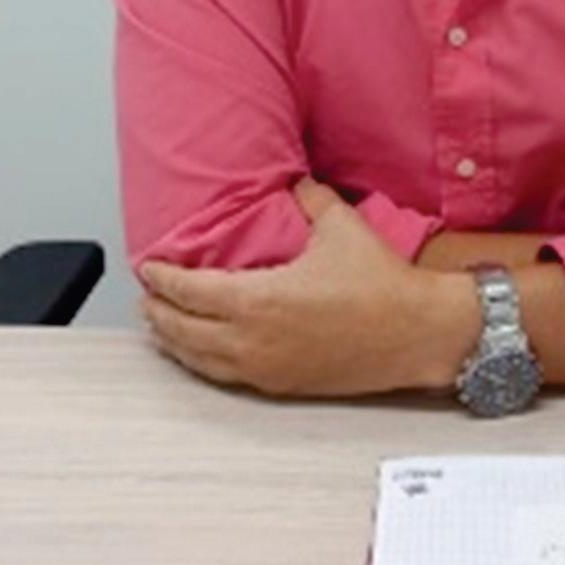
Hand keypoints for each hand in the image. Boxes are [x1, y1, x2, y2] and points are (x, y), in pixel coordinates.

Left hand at [140, 180, 467, 397]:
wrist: (417, 332)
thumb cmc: (380, 283)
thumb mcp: (340, 226)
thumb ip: (309, 197)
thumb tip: (296, 180)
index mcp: (259, 300)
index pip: (190, 292)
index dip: (164, 279)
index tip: (150, 267)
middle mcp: (254, 340)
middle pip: (183, 330)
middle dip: (159, 312)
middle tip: (146, 296)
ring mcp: (266, 368)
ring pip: (200, 360)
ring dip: (174, 341)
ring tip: (160, 326)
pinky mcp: (283, 385)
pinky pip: (226, 377)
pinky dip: (203, 363)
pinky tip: (201, 354)